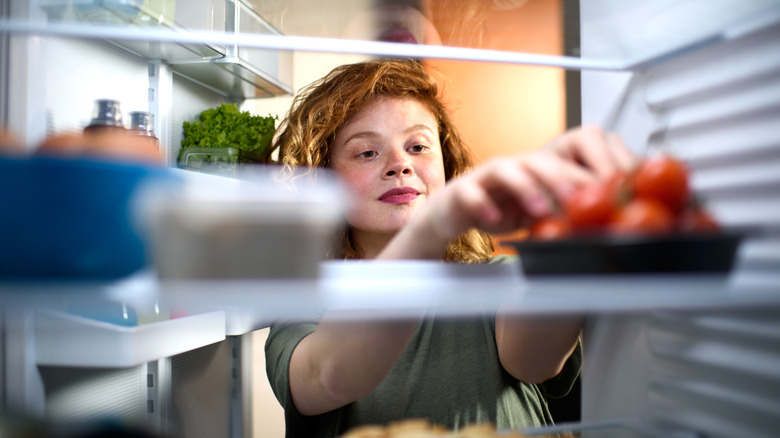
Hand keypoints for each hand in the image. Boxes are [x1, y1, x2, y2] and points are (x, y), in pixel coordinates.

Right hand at [425, 126, 635, 240]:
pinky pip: (472, 194)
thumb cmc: (497, 210)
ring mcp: (485, 177)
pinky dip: (483, 206)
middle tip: (578, 197)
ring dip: (524, 188)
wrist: (454, 213)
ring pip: (505, 170)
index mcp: (533, 170)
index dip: (583, 174)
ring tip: (539, 209)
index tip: (604, 192)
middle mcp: (511, 167)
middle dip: (561, 178)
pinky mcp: (463, 190)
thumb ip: (560, 213)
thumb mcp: (535, 213)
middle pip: (538, 161)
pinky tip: (494, 221)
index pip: (563, 164)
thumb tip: (597, 224)